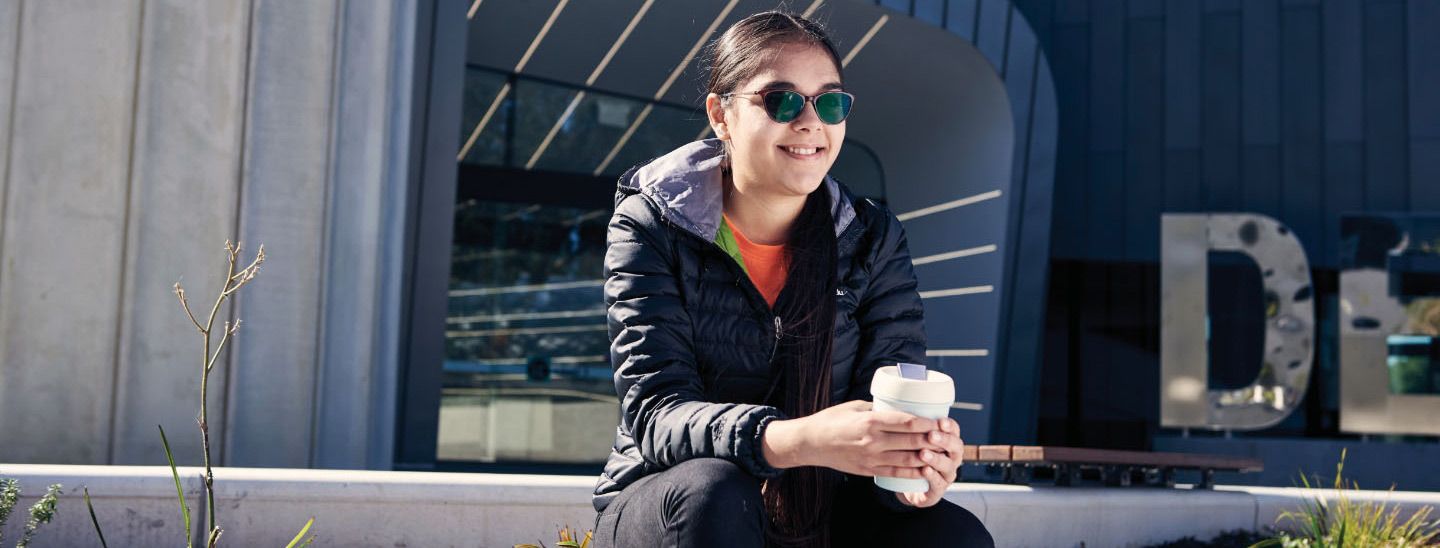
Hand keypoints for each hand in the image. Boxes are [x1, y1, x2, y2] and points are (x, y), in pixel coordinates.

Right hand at [770, 400, 943, 478]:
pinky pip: (896, 473)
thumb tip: (899, 408)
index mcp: (870, 420)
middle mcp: (873, 440)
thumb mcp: (855, 406)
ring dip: (927, 457)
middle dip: (933, 439)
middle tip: (946, 436)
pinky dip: (913, 472)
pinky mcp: (868, 470)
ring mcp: (871, 458)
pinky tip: (925, 470)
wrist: (811, 443)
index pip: (907, 422)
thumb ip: (878, 409)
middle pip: (912, 441)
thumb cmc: (832, 420)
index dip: (927, 423)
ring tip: (941, 453)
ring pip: (908, 459)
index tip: (939, 421)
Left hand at [895, 417, 963, 508]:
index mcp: (947, 441)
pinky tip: (925, 471)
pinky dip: (932, 477)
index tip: (940, 421)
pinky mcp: (937, 490)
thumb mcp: (910, 436)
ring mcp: (946, 474)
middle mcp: (951, 457)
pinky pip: (937, 484)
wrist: (908, 485)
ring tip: (923, 453)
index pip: (954, 430)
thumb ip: (906, 422)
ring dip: (936, 458)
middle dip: (943, 440)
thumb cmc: (909, 454)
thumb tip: (891, 399)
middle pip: (955, 446)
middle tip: (930, 436)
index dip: (949, 426)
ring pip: (947, 465)